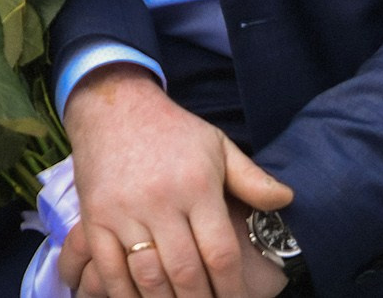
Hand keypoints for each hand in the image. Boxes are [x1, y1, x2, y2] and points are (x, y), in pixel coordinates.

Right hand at [61, 64, 294, 297]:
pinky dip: (124, 294)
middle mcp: (161, 200)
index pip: (220, 254)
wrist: (112, 105)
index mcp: (197, 185)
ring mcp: (124, 211)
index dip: (231, 289)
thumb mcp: (217, 145)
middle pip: (186, 272)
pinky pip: (108, 268)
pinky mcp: (95, 217)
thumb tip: (287, 200)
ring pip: (148, 276)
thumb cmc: (172, 131)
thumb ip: (251, 178)